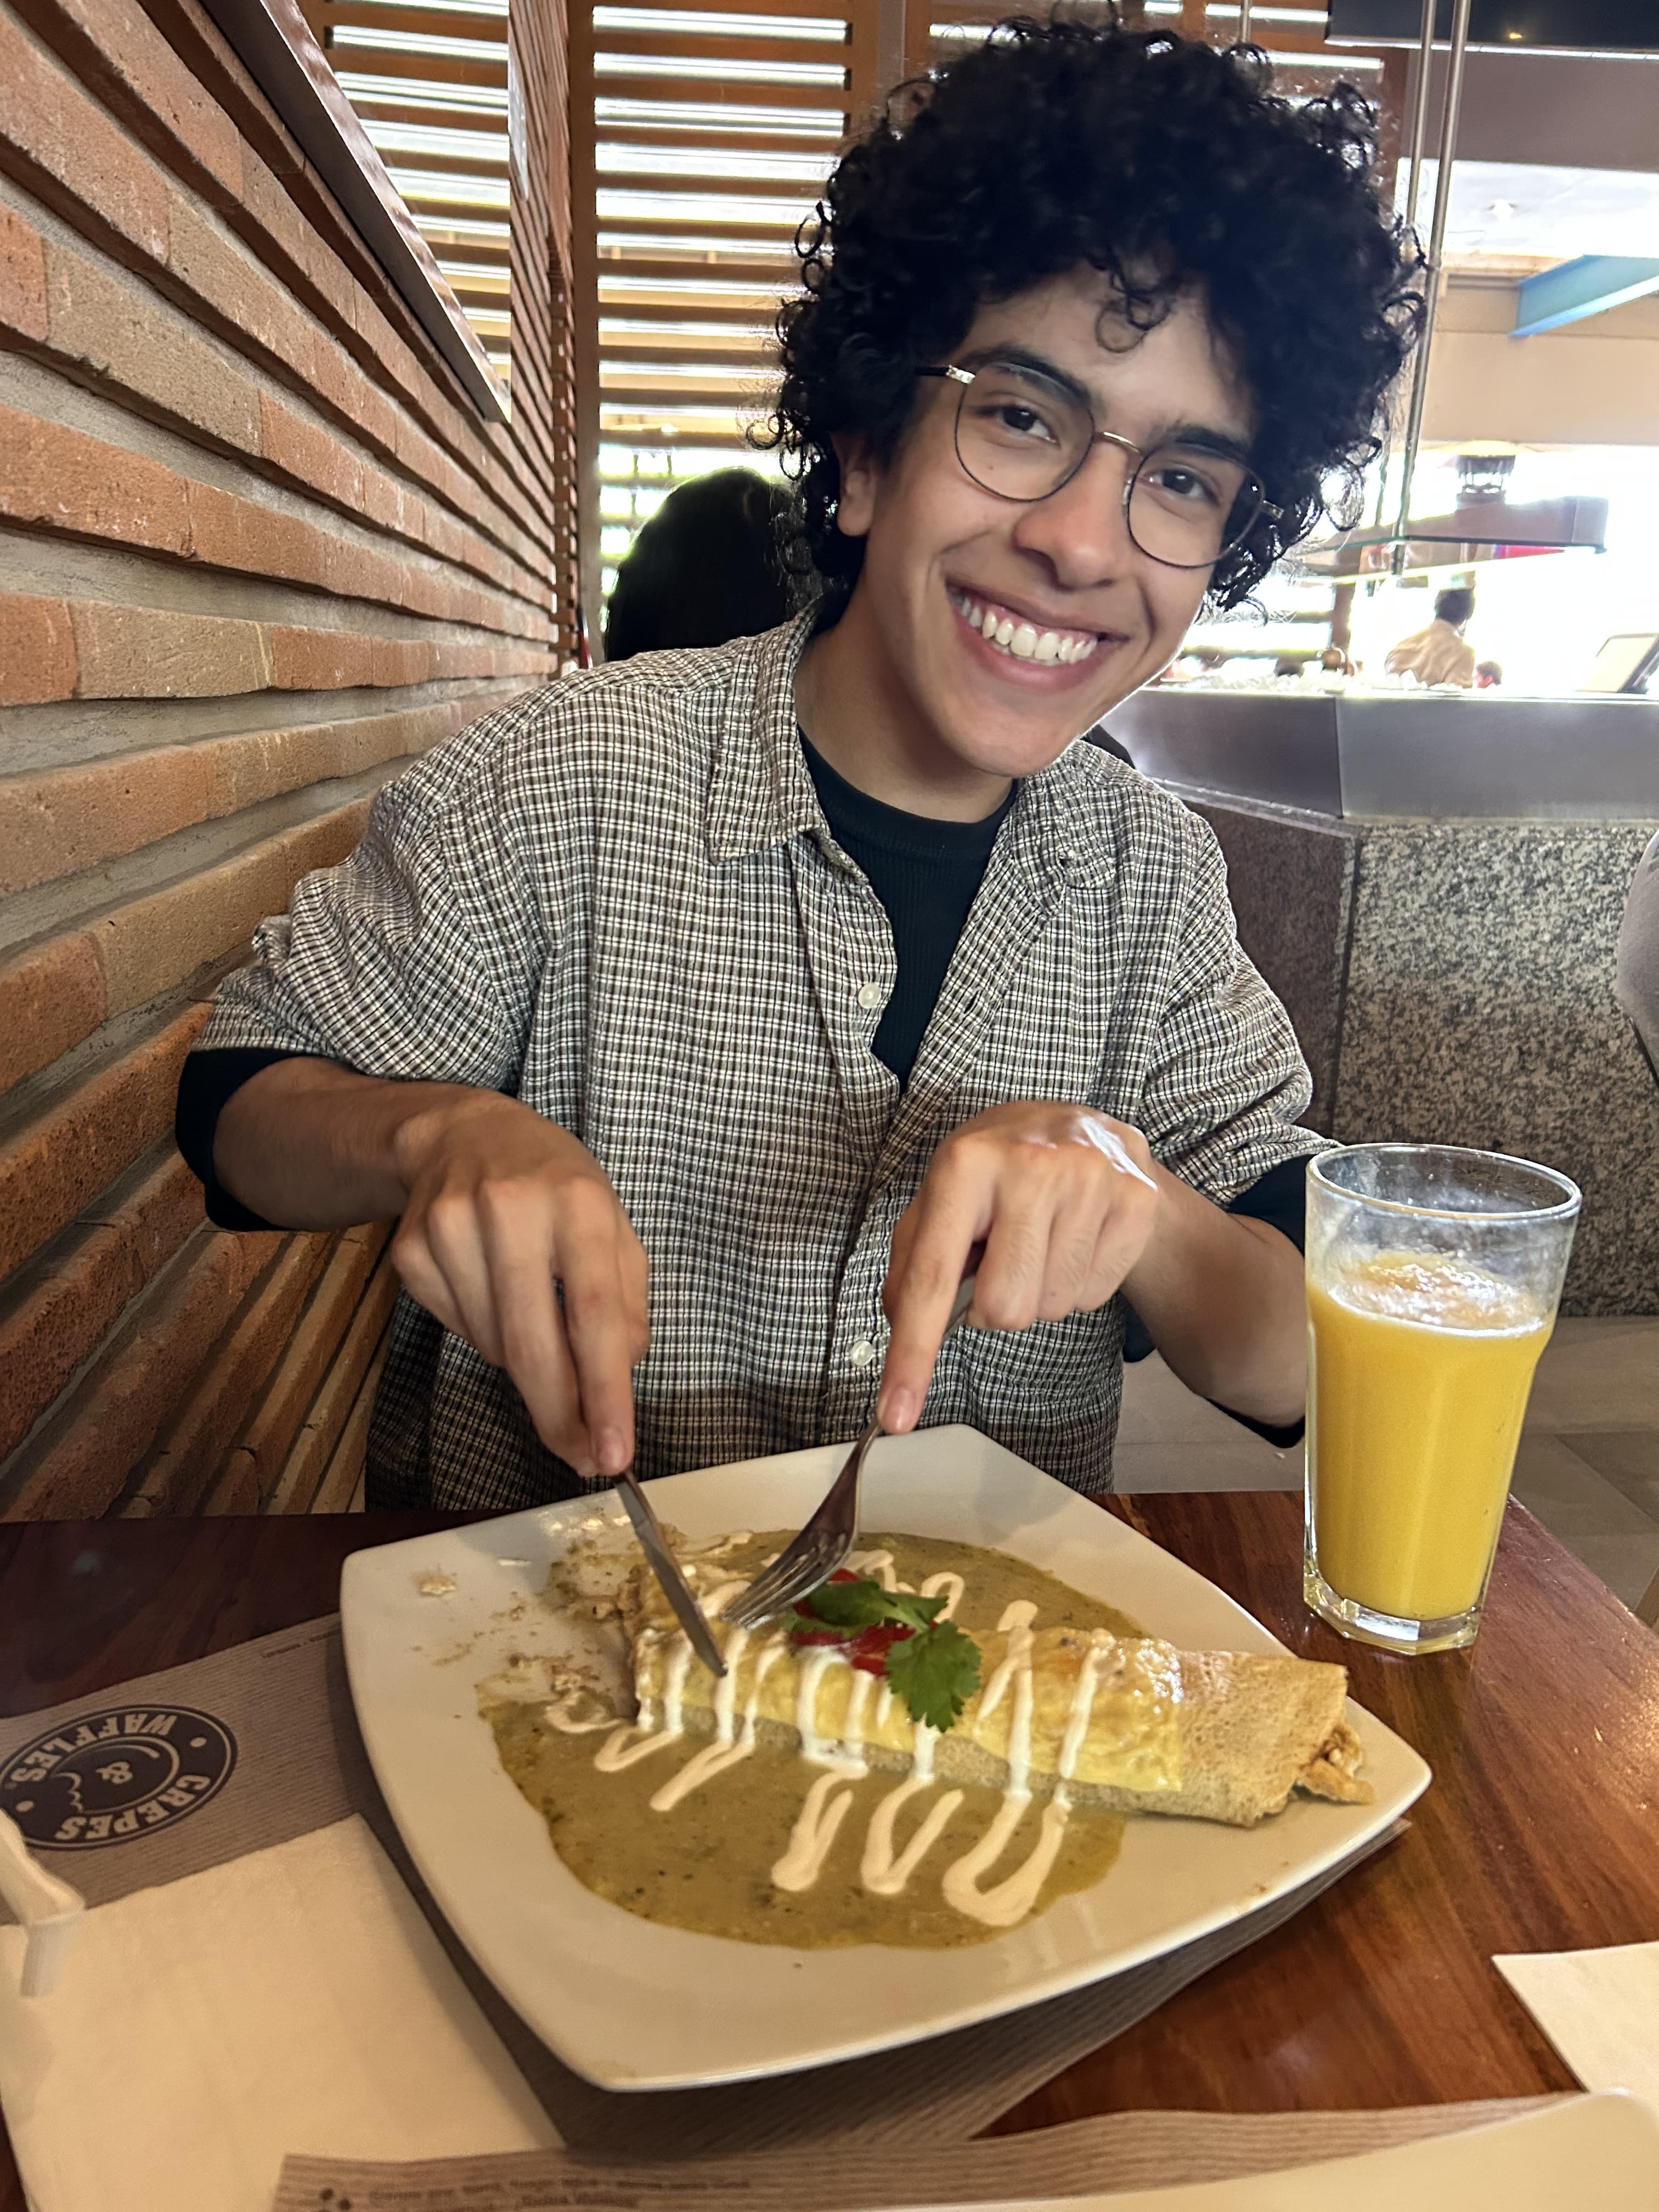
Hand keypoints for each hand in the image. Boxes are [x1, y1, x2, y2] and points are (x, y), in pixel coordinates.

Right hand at [388, 1092, 648, 1477]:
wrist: (463, 1132)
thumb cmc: (555, 1186)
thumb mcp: (612, 1225)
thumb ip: (628, 1301)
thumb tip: (620, 1374)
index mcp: (578, 1201)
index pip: (593, 1314)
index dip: (603, 1392)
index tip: (613, 1454)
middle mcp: (510, 1209)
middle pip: (532, 1343)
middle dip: (559, 1416)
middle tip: (582, 1459)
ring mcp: (450, 1227)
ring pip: (492, 1345)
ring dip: (524, 1368)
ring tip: (540, 1333)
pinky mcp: (410, 1249)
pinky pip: (456, 1328)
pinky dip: (484, 1335)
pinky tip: (495, 1297)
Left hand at [878, 1103, 1158, 1432]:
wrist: (1082, 1127)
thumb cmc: (999, 1170)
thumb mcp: (942, 1197)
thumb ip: (912, 1261)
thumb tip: (904, 1324)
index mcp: (965, 1164)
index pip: (932, 1277)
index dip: (912, 1355)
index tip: (896, 1415)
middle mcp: (1030, 1166)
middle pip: (1003, 1310)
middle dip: (996, 1304)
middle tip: (1003, 1260)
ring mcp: (1090, 1180)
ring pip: (1050, 1308)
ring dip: (1039, 1291)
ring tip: (1041, 1241)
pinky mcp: (1136, 1201)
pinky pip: (1093, 1295)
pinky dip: (1078, 1283)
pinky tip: (1075, 1239)